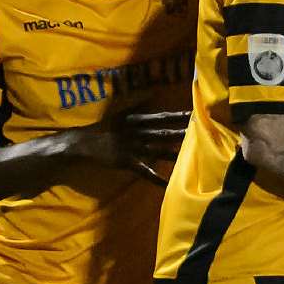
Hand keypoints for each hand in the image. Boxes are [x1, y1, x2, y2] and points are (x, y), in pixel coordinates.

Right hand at [73, 108, 188, 180]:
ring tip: (190, 155)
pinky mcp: (126, 161)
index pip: (160, 117)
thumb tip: (150, 99)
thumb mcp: (121, 117)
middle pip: (162, 132)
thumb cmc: (104, 130)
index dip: (177, 116)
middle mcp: (136, 132)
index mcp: (136, 121)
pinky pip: (144, 171)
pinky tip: (167, 184)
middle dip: (180, 131)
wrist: (84, 143)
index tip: (193, 113)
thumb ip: (137, 111)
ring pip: (157, 150)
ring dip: (174, 153)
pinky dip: (156, 178)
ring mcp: (131, 147)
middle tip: (198, 131)